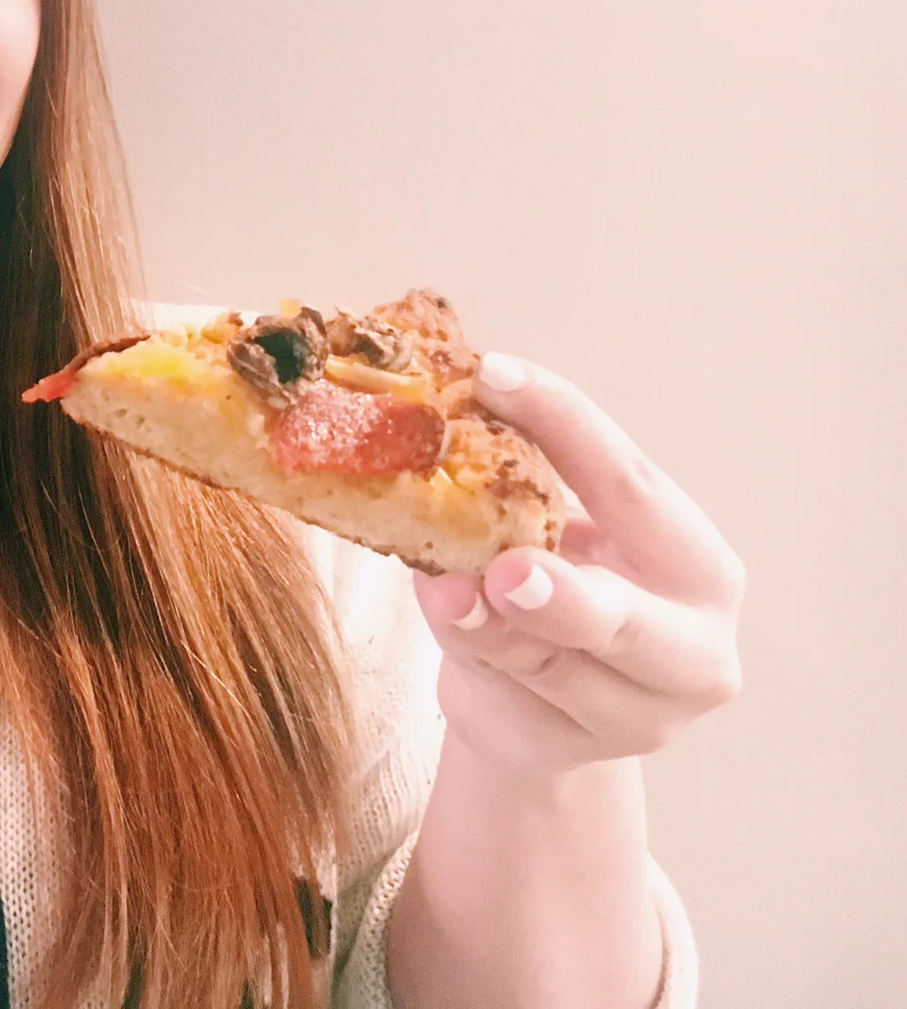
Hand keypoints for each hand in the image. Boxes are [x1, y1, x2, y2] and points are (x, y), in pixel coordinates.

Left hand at [412, 352, 745, 778]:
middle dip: (567, 597)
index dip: (564, 422)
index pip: (631, 483)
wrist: (542, 707)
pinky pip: (512, 699)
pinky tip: (445, 620)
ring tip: (442, 592)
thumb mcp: (550, 533)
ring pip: (555, 667)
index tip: (493, 373)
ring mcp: (643, 716)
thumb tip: (431, 417)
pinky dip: (469, 655)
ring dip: (488, 626)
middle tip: (510, 570)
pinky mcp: (579, 753)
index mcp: (696, 562)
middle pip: (631, 623)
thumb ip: (514, 492)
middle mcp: (694, 646)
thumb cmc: (553, 589)